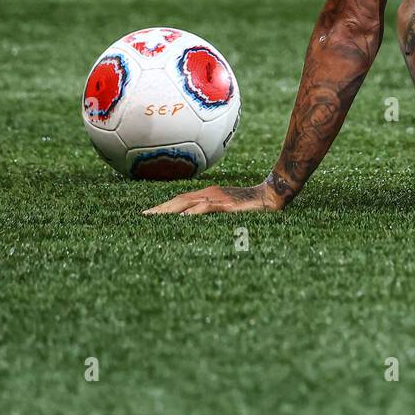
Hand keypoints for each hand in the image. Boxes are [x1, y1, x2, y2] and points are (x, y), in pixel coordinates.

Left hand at [143, 181, 289, 214]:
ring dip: (169, 211)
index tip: (147, 215)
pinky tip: (183, 218)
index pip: (180, 200)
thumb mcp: (229, 207)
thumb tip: (194, 220)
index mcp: (207, 194)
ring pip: (187, 203)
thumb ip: (213, 210)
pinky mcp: (226, 204)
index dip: (163, 207)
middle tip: (143, 218)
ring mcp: (217, 198)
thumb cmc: (252, 203)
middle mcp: (208, 194)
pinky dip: (193, 213)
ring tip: (154, 218)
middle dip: (160, 209)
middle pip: (178, 200)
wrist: (271, 195)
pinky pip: (206, 208)